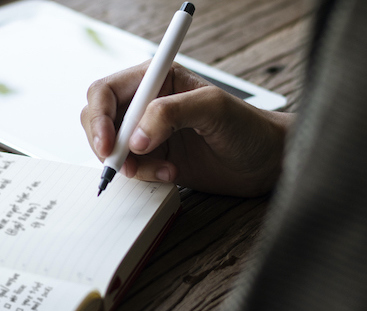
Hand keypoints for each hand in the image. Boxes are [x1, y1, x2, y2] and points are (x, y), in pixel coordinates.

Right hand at [81, 62, 292, 196]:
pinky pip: (129, 168)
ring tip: (163, 169)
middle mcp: (147, 103)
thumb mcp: (212, 109)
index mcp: (156, 79)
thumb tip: (136, 137)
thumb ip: (170, 114)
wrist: (267, 161)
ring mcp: (148, 132)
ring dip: (130, 164)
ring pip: (111, 147)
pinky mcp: (154, 157)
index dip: (99, 117)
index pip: (106, 91)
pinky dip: (143, 176)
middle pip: (99, 119)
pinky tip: (170, 173)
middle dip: (106, 144)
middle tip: (124, 164)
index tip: (109, 144)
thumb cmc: (248, 127)